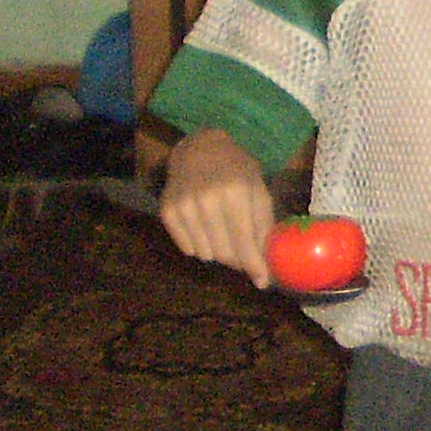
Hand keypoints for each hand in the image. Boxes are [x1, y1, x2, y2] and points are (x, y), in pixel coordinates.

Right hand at [159, 128, 274, 287]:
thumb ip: (263, 227)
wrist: (200, 149)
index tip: (262, 282)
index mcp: (236, 193)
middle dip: (238, 259)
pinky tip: (204, 225)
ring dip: (218, 250)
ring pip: (205, 254)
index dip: (254, 265)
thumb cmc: (237, 172)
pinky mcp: (167, 211)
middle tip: (244, 252)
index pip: (244, 241)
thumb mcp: (259, 191)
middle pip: (224, 253)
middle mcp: (207, 200)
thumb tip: (264, 266)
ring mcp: (184, 206)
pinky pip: (186, 248)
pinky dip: (199, 245)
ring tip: (222, 229)